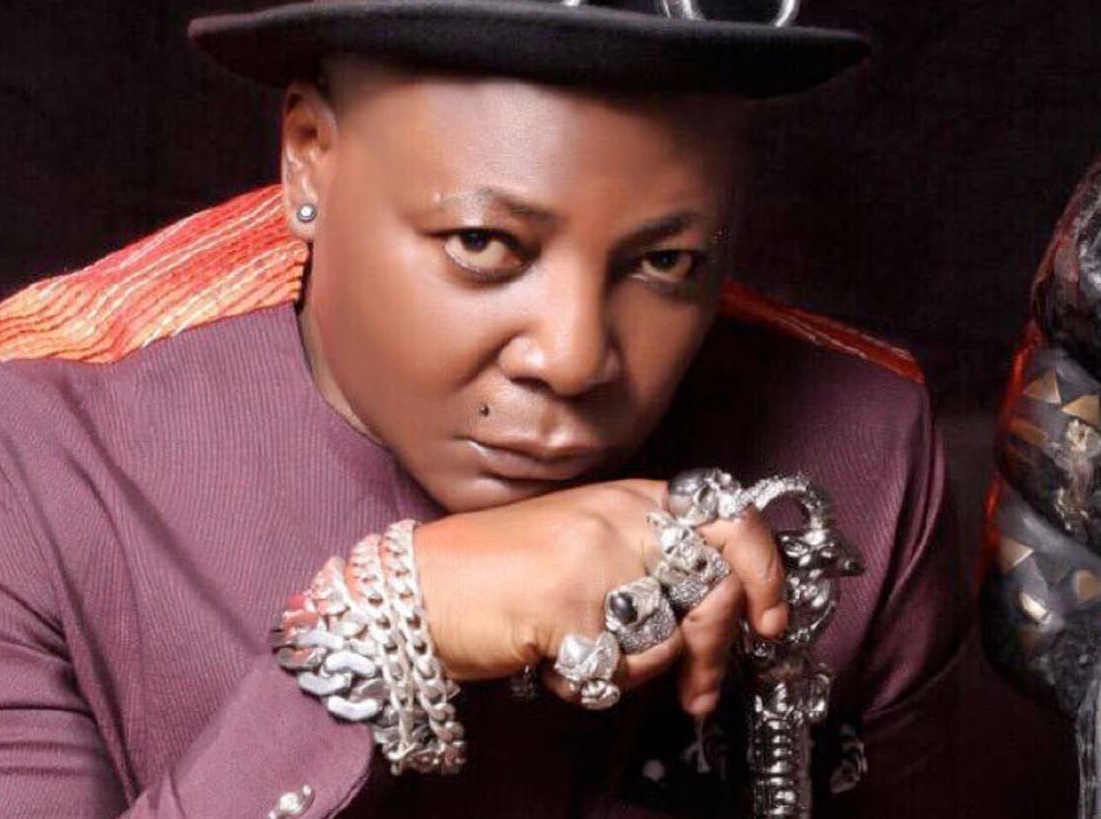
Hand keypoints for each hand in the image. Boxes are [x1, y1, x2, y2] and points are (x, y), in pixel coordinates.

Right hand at [410, 479, 786, 714]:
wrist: (415, 590)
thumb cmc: (493, 573)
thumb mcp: (581, 542)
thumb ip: (646, 559)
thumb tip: (719, 607)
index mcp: (626, 497)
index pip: (729, 516)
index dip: (765, 569)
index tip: (771, 617)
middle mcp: (618, 519)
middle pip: (716, 585)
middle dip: (719, 648)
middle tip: (702, 688)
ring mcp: (596, 558)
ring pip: (673, 635)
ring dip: (642, 670)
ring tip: (596, 665)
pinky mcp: (572, 605)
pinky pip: (623, 669)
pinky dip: (595, 686)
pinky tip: (556, 666)